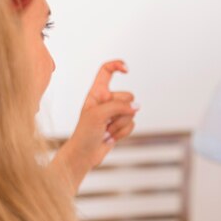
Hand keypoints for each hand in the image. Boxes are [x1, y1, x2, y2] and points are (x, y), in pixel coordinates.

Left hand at [53, 60, 137, 193]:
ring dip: (120, 124)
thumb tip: (137, 107)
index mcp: (96, 93)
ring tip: (106, 131)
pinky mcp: (120, 125)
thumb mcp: (97, 115)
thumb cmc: (84, 133)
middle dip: (122, 110)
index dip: (117, 65)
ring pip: (131, 112)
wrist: (84, 155)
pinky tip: (110, 137)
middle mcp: (106, 101)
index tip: (127, 69)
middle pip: (128, 96)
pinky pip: (132, 124)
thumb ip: (118, 106)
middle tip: (106, 121)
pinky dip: (123, 133)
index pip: (106, 71)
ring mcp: (114, 114)